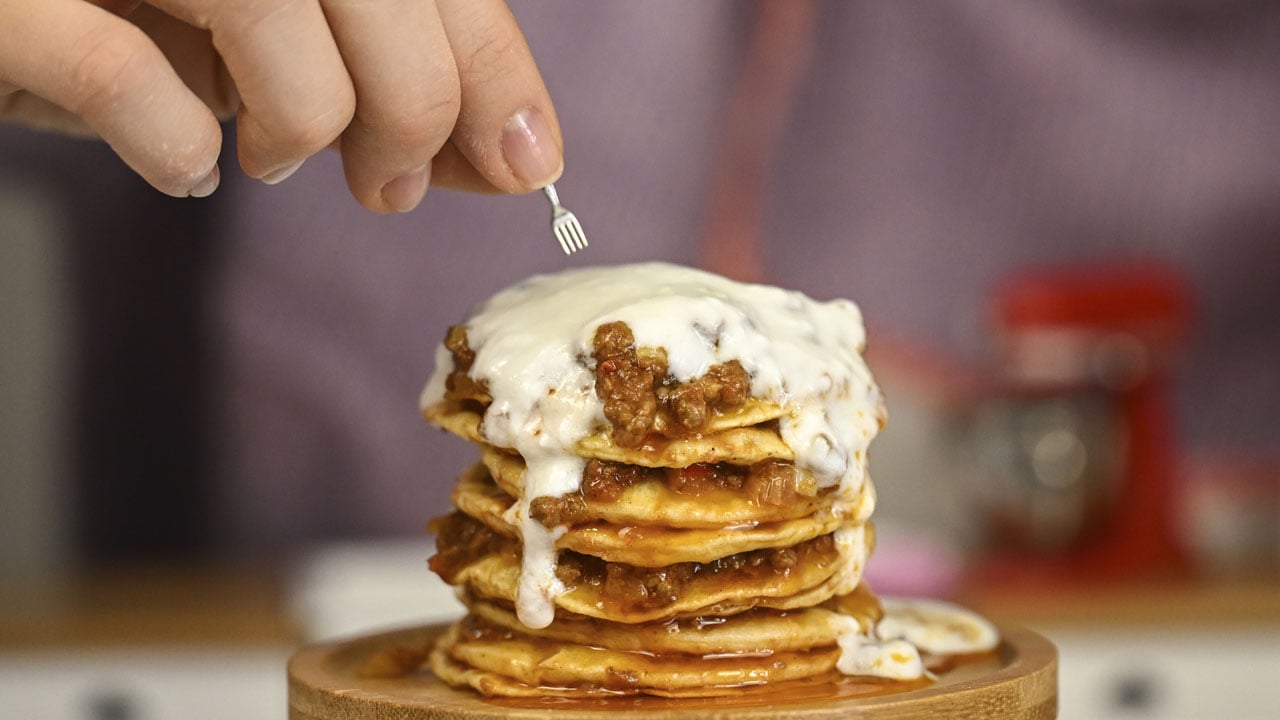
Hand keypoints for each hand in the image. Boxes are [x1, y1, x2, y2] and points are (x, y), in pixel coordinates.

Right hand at [0, 0, 563, 211]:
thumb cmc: (139, 17)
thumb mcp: (282, 36)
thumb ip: (393, 77)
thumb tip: (511, 154)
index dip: (491, 63)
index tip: (526, 158)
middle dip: (415, 104)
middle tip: (390, 187)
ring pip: (265, 2)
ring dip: (302, 118)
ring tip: (274, 159)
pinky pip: (125, 73)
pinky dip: (175, 147)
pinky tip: (184, 169)